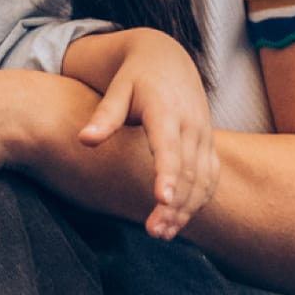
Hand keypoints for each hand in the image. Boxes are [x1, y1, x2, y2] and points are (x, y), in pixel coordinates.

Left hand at [75, 30, 218, 238]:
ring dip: (187, 209)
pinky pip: (210, 177)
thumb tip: (84, 140)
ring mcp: (204, 135)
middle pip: (188, 171)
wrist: (168, 60)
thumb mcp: (118, 89)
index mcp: (167, 111)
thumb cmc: (135, 77)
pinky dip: (199, 201)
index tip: (163, 200)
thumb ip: (104, 116)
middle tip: (155, 232)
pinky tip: (180, 221)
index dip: (167, 175)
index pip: (169, 147)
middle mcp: (191, 124)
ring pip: (202, 179)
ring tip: (163, 234)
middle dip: (175, 204)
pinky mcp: (208, 144)